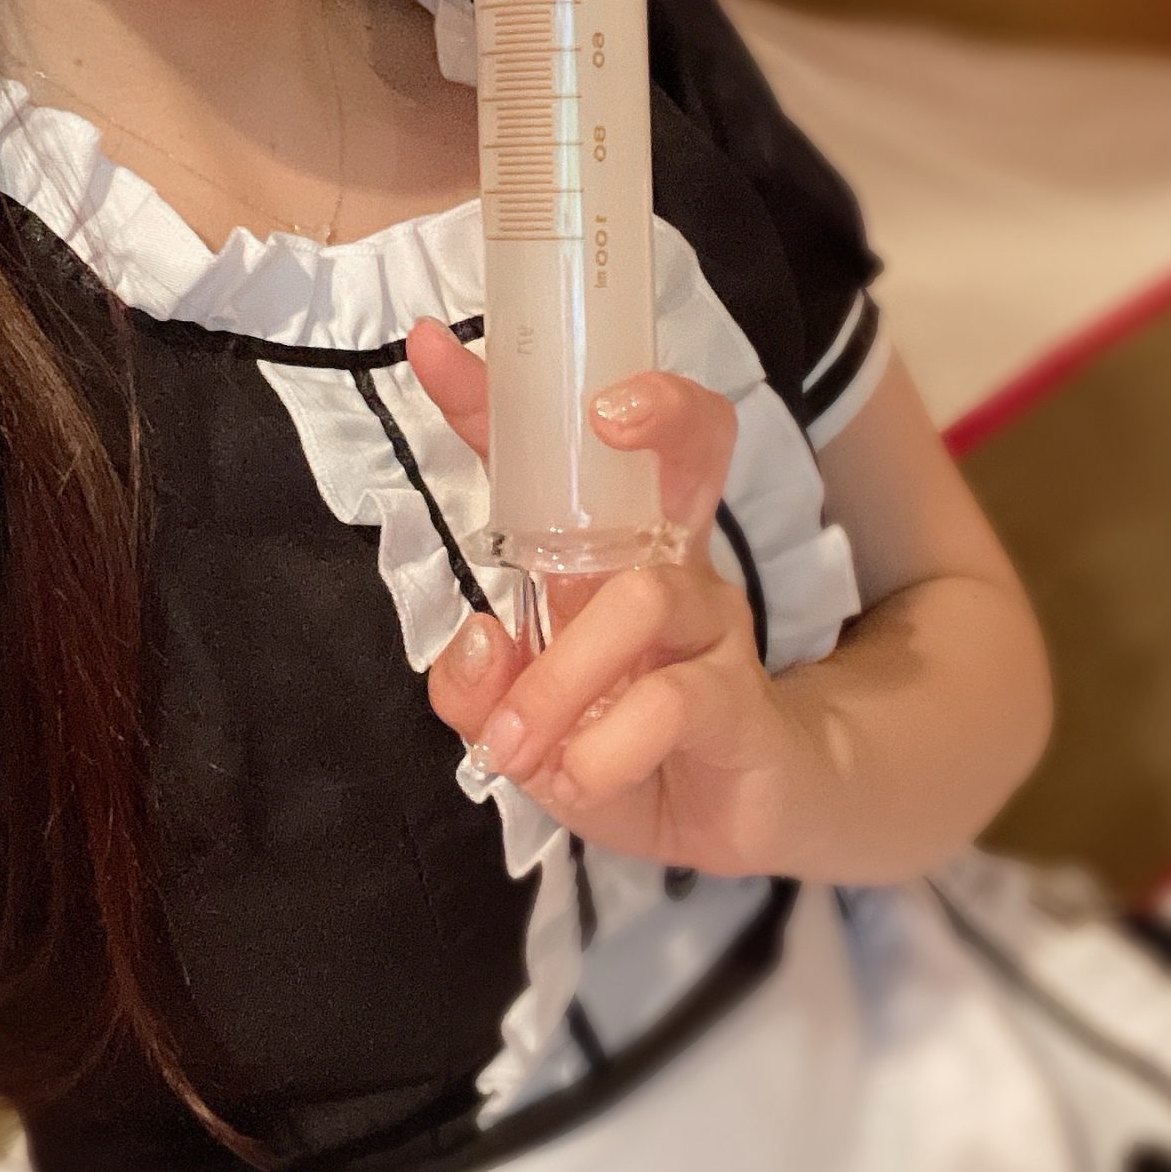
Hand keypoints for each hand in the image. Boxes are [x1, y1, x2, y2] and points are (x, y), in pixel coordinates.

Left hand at [404, 317, 815, 872]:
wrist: (730, 825)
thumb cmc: (626, 750)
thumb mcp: (526, 727)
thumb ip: (480, 690)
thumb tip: (478, 641)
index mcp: (607, 553)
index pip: (557, 455)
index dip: (496, 400)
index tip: (429, 346)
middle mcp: (669, 566)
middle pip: (691, 448)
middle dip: (659, 409)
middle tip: (607, 417)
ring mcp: (711, 628)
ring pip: (642, 599)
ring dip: (560, 676)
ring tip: (517, 745)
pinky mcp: (740, 700)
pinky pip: (671, 703)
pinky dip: (604, 749)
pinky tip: (581, 778)